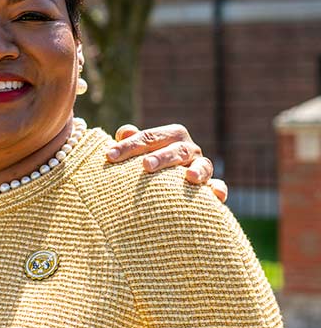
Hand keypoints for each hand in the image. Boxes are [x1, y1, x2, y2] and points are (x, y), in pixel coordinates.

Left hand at [106, 124, 227, 202]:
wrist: (167, 182)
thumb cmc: (147, 163)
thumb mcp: (138, 151)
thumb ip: (131, 141)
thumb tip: (124, 132)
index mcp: (170, 136)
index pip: (149, 138)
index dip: (129, 146)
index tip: (109, 156)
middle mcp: (188, 149)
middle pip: (176, 149)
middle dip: (162, 157)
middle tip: (146, 165)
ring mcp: (201, 167)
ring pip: (203, 166)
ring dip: (198, 171)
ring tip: (190, 178)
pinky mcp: (210, 185)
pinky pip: (218, 186)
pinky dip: (218, 189)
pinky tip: (216, 195)